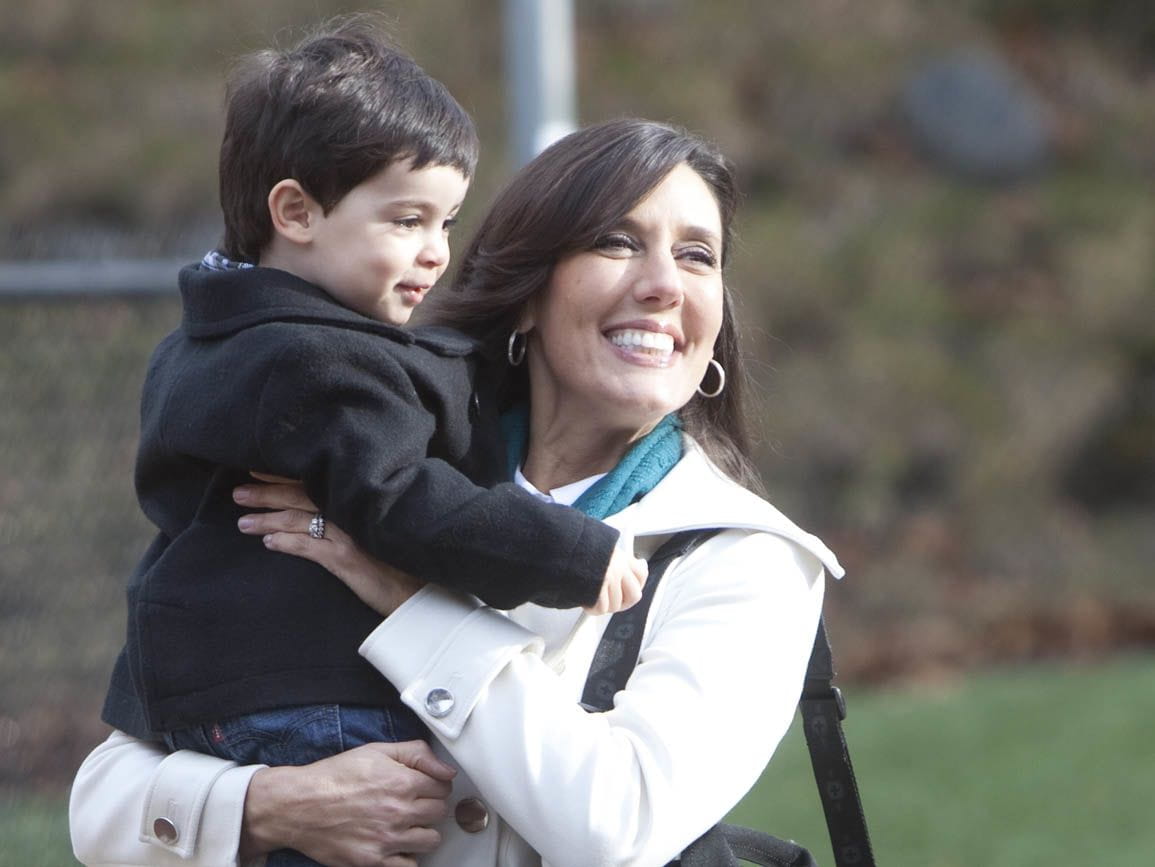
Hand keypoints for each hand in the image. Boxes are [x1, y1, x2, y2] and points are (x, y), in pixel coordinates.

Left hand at [235, 473, 425, 615]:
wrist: (424, 589)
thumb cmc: (407, 559)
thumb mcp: (384, 527)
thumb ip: (361, 514)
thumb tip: (334, 508)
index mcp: (359, 500)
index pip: (316, 481)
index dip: (285, 475)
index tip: (258, 469)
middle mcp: (353, 511)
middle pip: (302, 496)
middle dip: (267, 493)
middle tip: (239, 492)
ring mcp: (350, 533)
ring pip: (299, 519)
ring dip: (268, 519)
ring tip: (243, 522)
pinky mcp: (347, 558)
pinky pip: (309, 546)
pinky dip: (287, 543)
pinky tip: (269, 543)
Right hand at [240, 740, 455, 866]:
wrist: (299, 805)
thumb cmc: (335, 776)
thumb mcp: (377, 751)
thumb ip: (417, 754)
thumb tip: (447, 770)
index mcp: (402, 782)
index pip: (443, 788)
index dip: (435, 785)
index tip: (424, 786)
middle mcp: (399, 812)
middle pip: (439, 813)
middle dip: (429, 806)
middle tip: (412, 803)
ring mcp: (388, 840)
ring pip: (431, 840)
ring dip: (422, 831)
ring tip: (405, 823)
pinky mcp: (374, 861)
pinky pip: (410, 865)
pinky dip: (407, 856)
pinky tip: (395, 844)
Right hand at [583, 545, 647, 614]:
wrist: (559, 549)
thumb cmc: (576, 550)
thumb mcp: (600, 549)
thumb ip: (618, 561)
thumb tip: (637, 566)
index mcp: (620, 556)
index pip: (641, 574)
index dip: (637, 584)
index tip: (629, 587)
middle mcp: (618, 567)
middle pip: (634, 596)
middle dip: (623, 603)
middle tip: (610, 601)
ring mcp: (609, 578)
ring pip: (615, 605)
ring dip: (603, 605)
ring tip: (592, 598)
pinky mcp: (598, 588)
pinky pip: (601, 609)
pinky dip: (592, 609)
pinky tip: (586, 601)